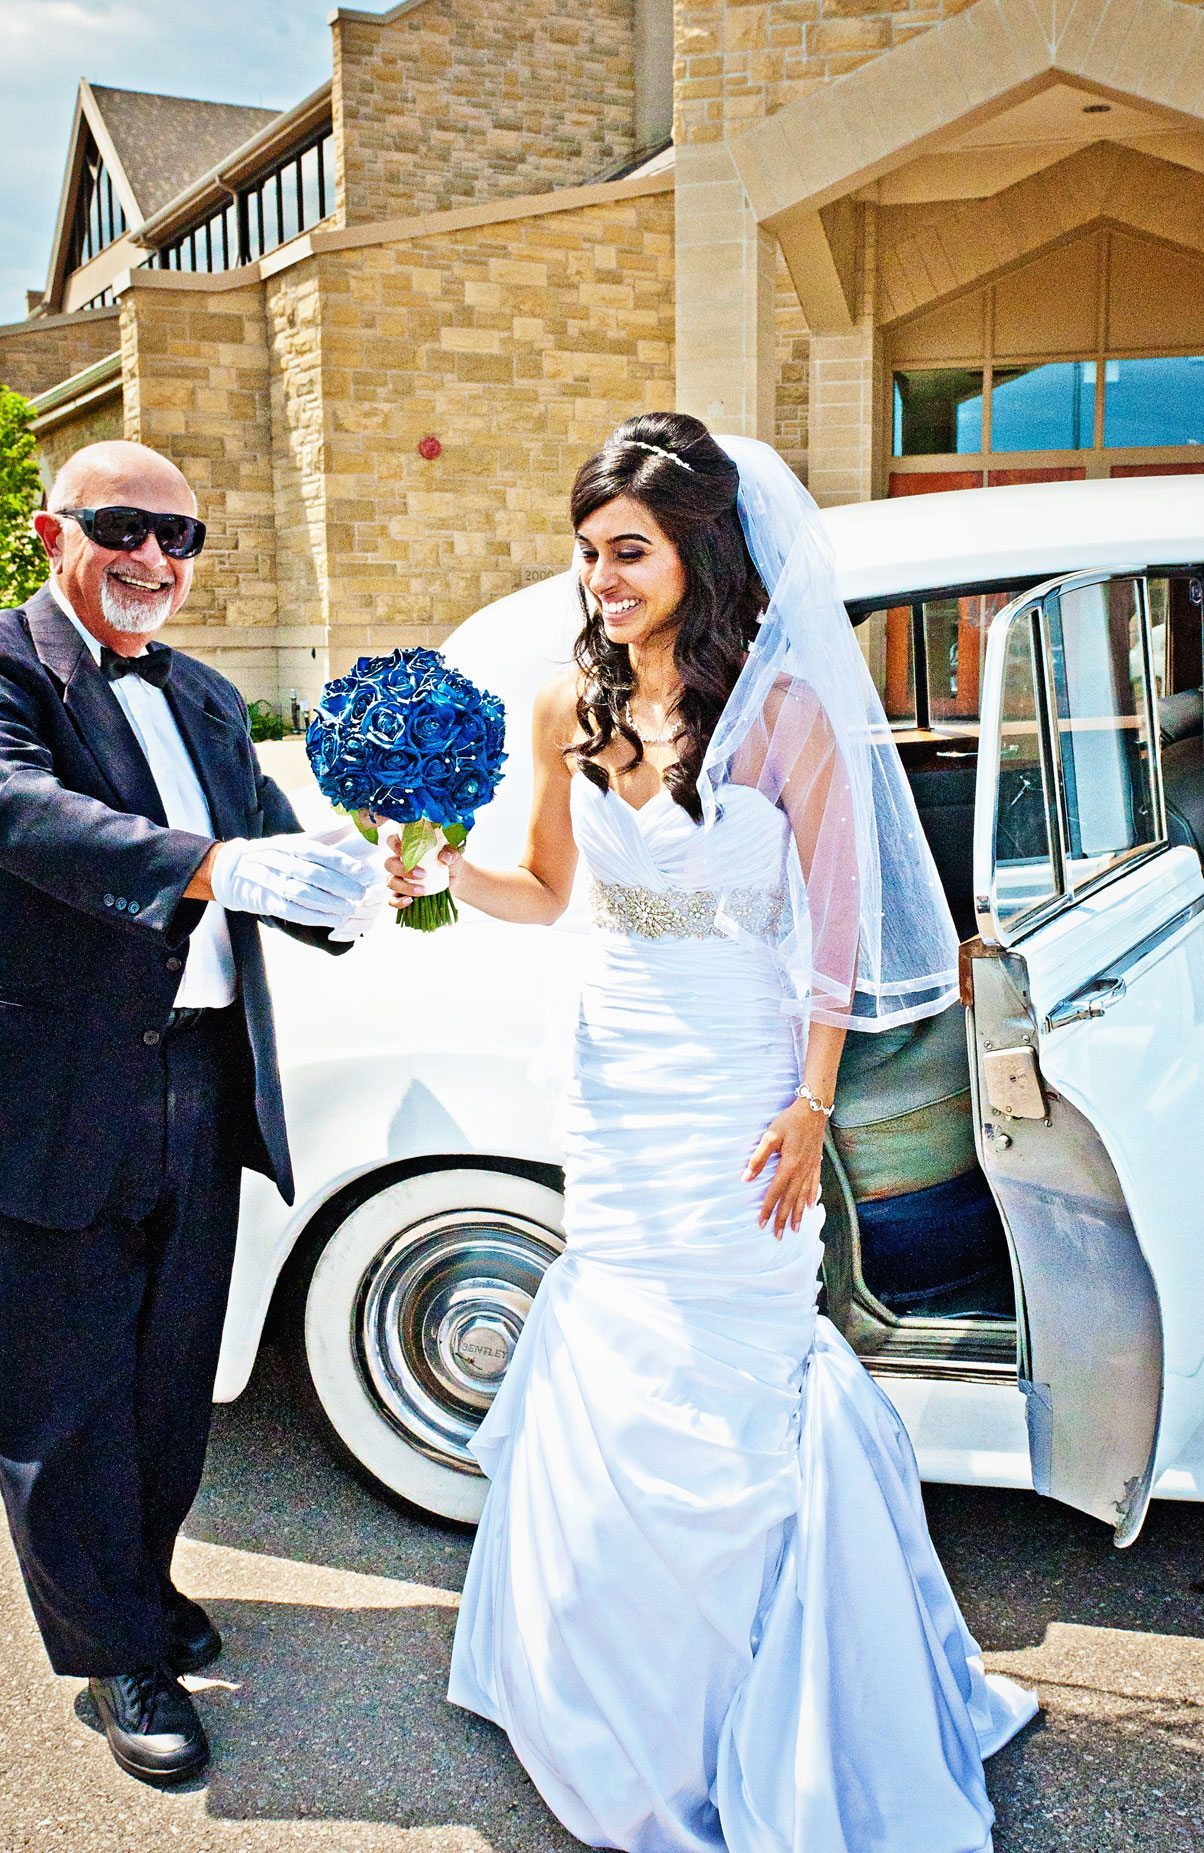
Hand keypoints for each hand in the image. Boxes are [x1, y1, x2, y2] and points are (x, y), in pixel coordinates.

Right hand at [210, 832, 378, 927]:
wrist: (233, 870)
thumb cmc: (274, 854)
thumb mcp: (295, 840)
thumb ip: (325, 834)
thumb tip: (353, 823)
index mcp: (290, 844)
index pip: (318, 852)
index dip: (341, 862)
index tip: (362, 871)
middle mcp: (281, 861)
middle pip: (313, 874)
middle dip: (340, 885)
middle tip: (361, 894)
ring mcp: (272, 882)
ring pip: (303, 893)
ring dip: (329, 903)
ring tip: (349, 910)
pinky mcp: (267, 902)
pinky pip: (291, 911)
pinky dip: (313, 917)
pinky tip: (331, 921)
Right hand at [384, 834, 464, 912]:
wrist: (455, 879)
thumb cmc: (449, 861)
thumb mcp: (453, 854)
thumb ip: (450, 852)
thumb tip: (444, 858)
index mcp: (407, 848)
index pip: (392, 841)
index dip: (394, 845)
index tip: (404, 851)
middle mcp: (399, 862)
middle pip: (389, 863)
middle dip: (402, 869)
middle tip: (422, 874)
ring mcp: (399, 879)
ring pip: (390, 882)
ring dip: (404, 887)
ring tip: (422, 891)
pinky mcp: (402, 894)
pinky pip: (393, 899)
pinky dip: (398, 902)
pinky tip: (409, 901)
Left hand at [743, 1100, 825, 1238]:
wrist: (814, 1109)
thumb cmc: (789, 1121)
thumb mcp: (770, 1135)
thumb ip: (758, 1158)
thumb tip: (746, 1178)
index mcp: (789, 1165)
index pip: (775, 1193)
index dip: (767, 1209)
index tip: (761, 1224)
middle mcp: (801, 1171)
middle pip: (791, 1200)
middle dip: (784, 1219)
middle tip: (778, 1236)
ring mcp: (811, 1168)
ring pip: (803, 1196)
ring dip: (799, 1214)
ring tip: (796, 1229)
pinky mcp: (817, 1163)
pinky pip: (814, 1185)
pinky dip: (812, 1197)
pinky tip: (811, 1206)